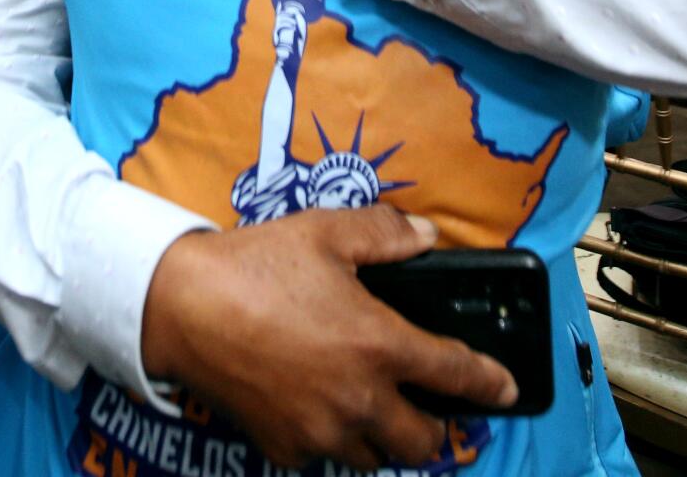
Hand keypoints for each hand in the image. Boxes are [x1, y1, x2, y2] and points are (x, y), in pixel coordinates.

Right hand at [142, 206, 516, 468]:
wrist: (180, 306)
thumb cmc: (254, 266)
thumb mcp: (325, 232)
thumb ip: (385, 233)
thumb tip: (426, 236)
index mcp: (380, 345)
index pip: (459, 375)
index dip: (492, 385)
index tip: (507, 390)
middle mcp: (359, 399)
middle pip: (424, 443)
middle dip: (437, 429)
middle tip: (429, 408)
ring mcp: (320, 430)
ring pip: (374, 458)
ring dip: (383, 439)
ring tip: (371, 410)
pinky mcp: (282, 446)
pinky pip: (320, 457)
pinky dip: (328, 440)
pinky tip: (315, 410)